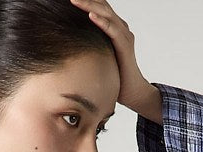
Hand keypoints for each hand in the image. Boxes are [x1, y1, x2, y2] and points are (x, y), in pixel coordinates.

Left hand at [68, 0, 159, 117]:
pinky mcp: (125, 46)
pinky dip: (101, 22)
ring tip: (74, 0)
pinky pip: (112, 30)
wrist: (132, 93)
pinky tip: (90, 16)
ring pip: (106, 14)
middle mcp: (121, 28)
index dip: (87, 1)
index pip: (100, 8)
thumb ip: (90, 46)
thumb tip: (70, 45)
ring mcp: (124, 35)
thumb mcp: (99, 57)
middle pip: (102, 6)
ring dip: (90, 5)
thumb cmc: (115, 77)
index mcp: (114, 28)